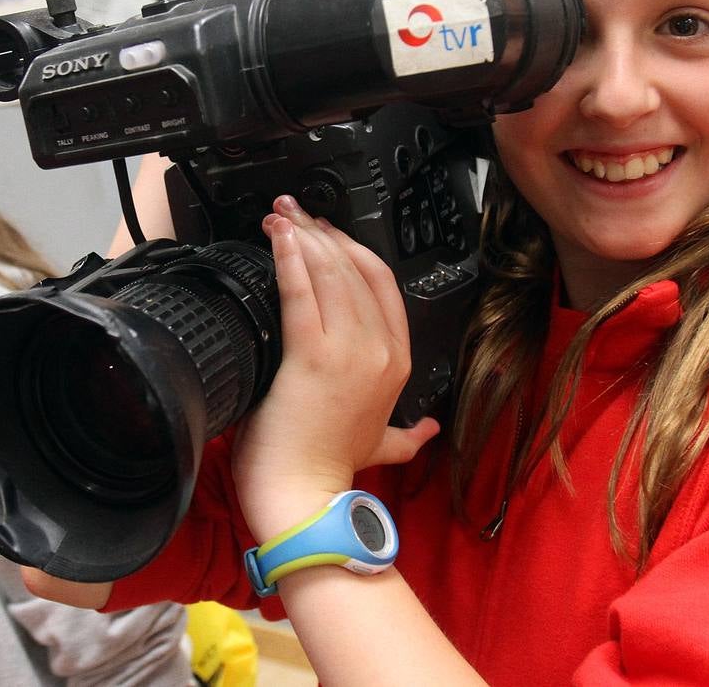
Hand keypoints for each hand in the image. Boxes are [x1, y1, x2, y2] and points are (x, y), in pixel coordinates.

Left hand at [233, 196, 438, 541]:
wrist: (303, 498)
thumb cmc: (330, 468)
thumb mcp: (382, 445)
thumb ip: (410, 435)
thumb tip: (432, 430)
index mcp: (397, 362)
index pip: (382, 284)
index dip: (352, 249)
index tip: (323, 230)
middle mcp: (380, 351)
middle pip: (355, 270)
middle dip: (322, 232)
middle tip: (293, 210)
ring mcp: (350, 352)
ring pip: (330, 274)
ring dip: (302, 236)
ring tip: (279, 215)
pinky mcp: (312, 356)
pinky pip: (301, 293)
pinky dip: (288, 258)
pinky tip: (277, 237)